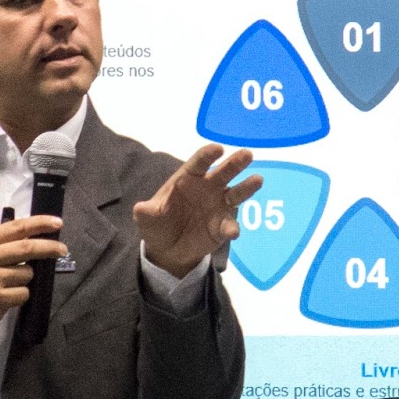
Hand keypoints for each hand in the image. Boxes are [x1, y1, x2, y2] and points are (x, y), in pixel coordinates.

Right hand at [0, 216, 67, 337]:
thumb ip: (3, 244)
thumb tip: (36, 236)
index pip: (17, 227)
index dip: (40, 223)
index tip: (57, 223)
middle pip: (28, 248)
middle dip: (50, 248)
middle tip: (63, 250)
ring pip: (28, 273)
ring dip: (26, 279)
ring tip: (8, 284)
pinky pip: (24, 292)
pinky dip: (21, 295)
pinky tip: (6, 297)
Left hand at [134, 145, 262, 278]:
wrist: (168, 249)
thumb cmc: (158, 224)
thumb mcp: (147, 218)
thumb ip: (146, 212)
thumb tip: (140, 208)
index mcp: (188, 178)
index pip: (199, 163)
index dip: (208, 155)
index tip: (218, 149)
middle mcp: (208, 187)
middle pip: (223, 172)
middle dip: (235, 163)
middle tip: (247, 154)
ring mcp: (218, 205)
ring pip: (235, 193)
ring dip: (246, 187)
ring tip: (257, 180)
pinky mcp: (223, 225)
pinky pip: (230, 224)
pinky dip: (232, 227)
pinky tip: (232, 232)